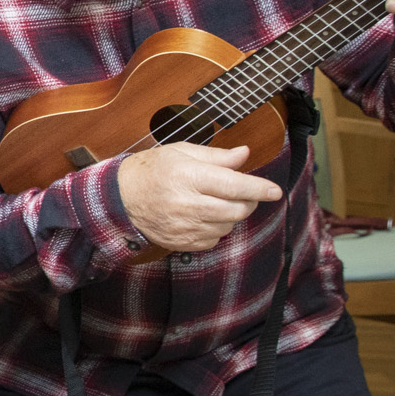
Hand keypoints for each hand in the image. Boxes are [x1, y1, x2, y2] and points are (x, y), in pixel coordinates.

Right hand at [116, 142, 282, 252]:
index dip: (259, 189)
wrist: (120, 198)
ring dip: (230, 215)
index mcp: (188, 177)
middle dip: (248, 201)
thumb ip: (217, 156)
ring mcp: (184, 227)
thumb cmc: (151, 170)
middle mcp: (187, 204)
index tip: (275, 191)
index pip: (235, 186)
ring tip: (214, 202)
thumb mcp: (182, 152)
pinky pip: (213, 240)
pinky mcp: (181, 243)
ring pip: (227, 226)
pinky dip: (215, 229)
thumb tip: (244, 155)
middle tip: (243, 193)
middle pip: (237, 210)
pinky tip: (202, 216)